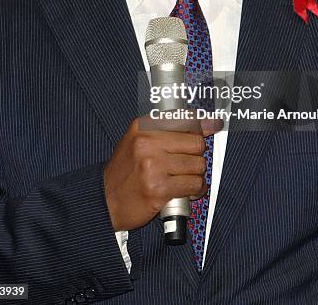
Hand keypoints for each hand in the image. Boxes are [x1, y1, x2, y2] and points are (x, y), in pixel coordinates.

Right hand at [103, 113, 222, 230]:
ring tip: (186, 178)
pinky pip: (193, 185)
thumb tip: (206, 122)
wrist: (105, 200)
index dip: (201, 124)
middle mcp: (147, 143)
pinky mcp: (158, 189)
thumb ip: (168, 130)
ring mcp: (153, 166)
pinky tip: (188, 191)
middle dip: (197, 155)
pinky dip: (196, 190)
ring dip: (196, 174)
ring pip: (197, 165)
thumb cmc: (124, 171)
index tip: (213, 125)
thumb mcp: (137, 141)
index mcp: (142, 127)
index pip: (183, 118)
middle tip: (188, 162)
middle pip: (195, 142)